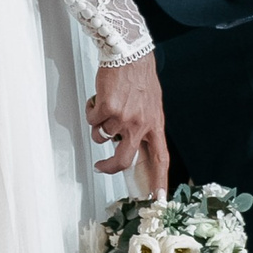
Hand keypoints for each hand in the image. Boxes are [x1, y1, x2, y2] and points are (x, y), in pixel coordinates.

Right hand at [87, 54, 168, 195]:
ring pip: (101, 136)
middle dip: (108, 167)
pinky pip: (92, 121)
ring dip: (98, 126)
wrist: (129, 53)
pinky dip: (91, 112)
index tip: (157, 199)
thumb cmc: (139, 76)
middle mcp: (140, 124)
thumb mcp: (151, 104)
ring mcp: (123, 118)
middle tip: (100, 166)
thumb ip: (144, 125)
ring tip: (105, 108)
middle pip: (123, 159)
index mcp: (155, 124)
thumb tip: (131, 143)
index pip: (160, 159)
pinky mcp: (106, 109)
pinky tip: (99, 99)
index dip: (159, 181)